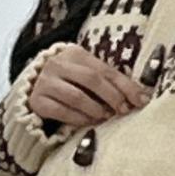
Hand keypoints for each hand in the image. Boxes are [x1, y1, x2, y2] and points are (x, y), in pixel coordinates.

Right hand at [29, 44, 151, 127]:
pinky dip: (78, 119)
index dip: (125, 86)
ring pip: (76, 97)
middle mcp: (57, 64)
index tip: (141, 100)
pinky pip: (61, 112)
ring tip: (105, 117)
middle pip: (92, 80)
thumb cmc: (70, 81)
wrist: (34, 88)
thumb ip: (109, 81)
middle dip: (112, 97)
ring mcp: (45, 82)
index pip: (105, 69)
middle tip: (122, 110)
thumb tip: (140, 97)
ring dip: (95, 109)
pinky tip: (88, 122)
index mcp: (75, 53)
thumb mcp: (87, 74)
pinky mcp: (37, 101)